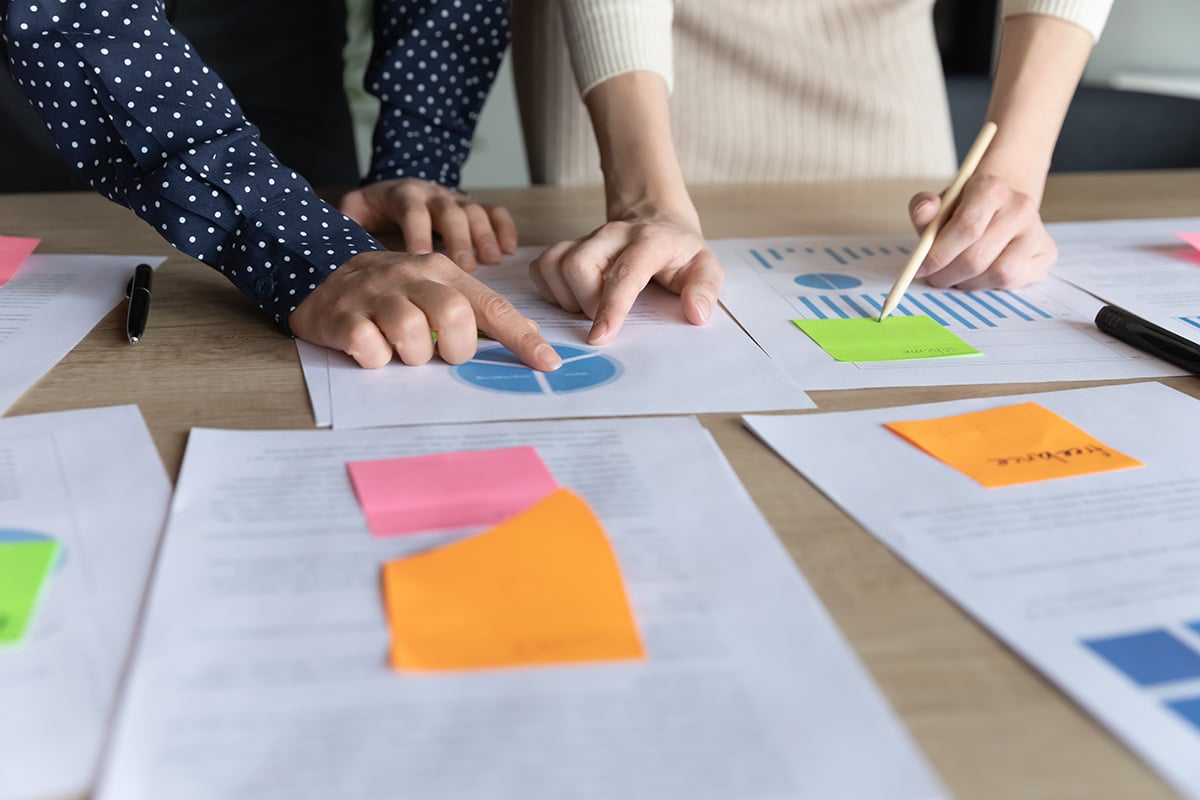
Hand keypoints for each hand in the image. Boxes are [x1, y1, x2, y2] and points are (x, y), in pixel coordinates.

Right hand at [289, 251, 561, 371]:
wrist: (316, 277)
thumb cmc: (389, 292)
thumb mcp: (434, 290)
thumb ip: (479, 311)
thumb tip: (530, 334)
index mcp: (441, 270)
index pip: (490, 306)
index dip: (521, 338)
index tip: (548, 364)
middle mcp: (410, 274)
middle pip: (453, 315)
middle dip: (455, 348)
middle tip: (439, 353)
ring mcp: (374, 294)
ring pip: (411, 334)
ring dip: (411, 355)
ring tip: (399, 348)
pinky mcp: (342, 317)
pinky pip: (371, 350)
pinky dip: (375, 359)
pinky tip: (370, 349)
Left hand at [339, 179, 517, 271]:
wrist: (395, 190)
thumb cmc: (376, 211)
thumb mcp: (356, 210)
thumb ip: (349, 221)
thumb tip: (341, 239)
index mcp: (402, 194)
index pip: (412, 211)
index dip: (419, 234)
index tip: (422, 261)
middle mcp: (432, 193)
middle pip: (449, 211)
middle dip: (459, 238)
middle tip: (465, 267)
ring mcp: (455, 199)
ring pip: (474, 211)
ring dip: (484, 236)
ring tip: (490, 262)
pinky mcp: (472, 207)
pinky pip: (494, 211)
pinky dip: (504, 228)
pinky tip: (509, 251)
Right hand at [529, 218, 722, 344]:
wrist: (656, 220)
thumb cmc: (678, 252)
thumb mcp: (705, 267)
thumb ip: (705, 289)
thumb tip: (695, 313)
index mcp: (649, 241)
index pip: (625, 273)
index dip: (610, 307)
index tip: (599, 337)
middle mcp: (612, 235)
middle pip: (577, 264)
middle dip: (585, 303)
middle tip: (603, 318)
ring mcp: (586, 238)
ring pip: (555, 265)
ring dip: (567, 297)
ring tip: (590, 307)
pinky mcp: (567, 246)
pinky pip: (542, 267)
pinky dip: (551, 289)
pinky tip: (573, 298)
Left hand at [909, 173, 1056, 290]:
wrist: (999, 208)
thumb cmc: (964, 211)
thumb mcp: (940, 206)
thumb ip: (924, 207)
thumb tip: (923, 211)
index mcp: (991, 187)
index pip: (966, 227)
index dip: (939, 254)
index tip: (921, 268)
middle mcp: (1020, 206)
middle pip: (977, 257)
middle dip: (948, 274)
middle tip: (935, 277)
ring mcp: (1036, 231)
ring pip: (997, 273)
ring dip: (968, 283)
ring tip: (957, 275)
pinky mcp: (1046, 253)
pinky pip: (1013, 282)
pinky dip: (989, 285)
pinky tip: (979, 275)